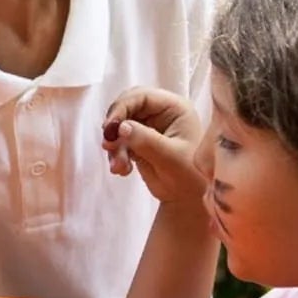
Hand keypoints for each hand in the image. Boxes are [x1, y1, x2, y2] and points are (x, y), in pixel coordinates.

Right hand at [102, 86, 206, 205]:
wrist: (187, 200)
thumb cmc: (190, 177)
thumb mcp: (170, 157)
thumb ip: (145, 140)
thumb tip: (120, 127)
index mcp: (175, 108)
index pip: (142, 96)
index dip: (122, 107)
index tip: (109, 128)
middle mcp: (161, 113)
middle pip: (127, 107)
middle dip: (115, 126)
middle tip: (108, 146)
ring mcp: (149, 126)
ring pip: (120, 125)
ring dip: (114, 146)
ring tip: (119, 167)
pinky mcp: (139, 141)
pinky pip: (119, 140)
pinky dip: (116, 154)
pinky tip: (123, 170)